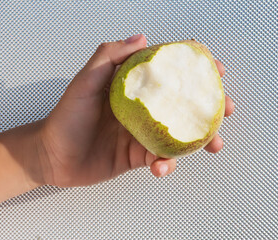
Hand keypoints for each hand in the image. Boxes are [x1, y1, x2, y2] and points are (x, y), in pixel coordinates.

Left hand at [34, 34, 234, 186]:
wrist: (53, 156)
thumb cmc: (66, 116)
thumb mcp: (84, 82)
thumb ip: (109, 56)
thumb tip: (141, 38)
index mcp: (133, 88)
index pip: (168, 72)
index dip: (193, 68)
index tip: (215, 69)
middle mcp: (142, 108)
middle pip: (182, 103)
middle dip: (208, 105)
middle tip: (224, 108)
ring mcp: (142, 133)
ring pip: (179, 133)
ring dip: (200, 139)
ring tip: (212, 144)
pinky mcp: (138, 156)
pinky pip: (161, 159)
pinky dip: (168, 164)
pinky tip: (163, 167)